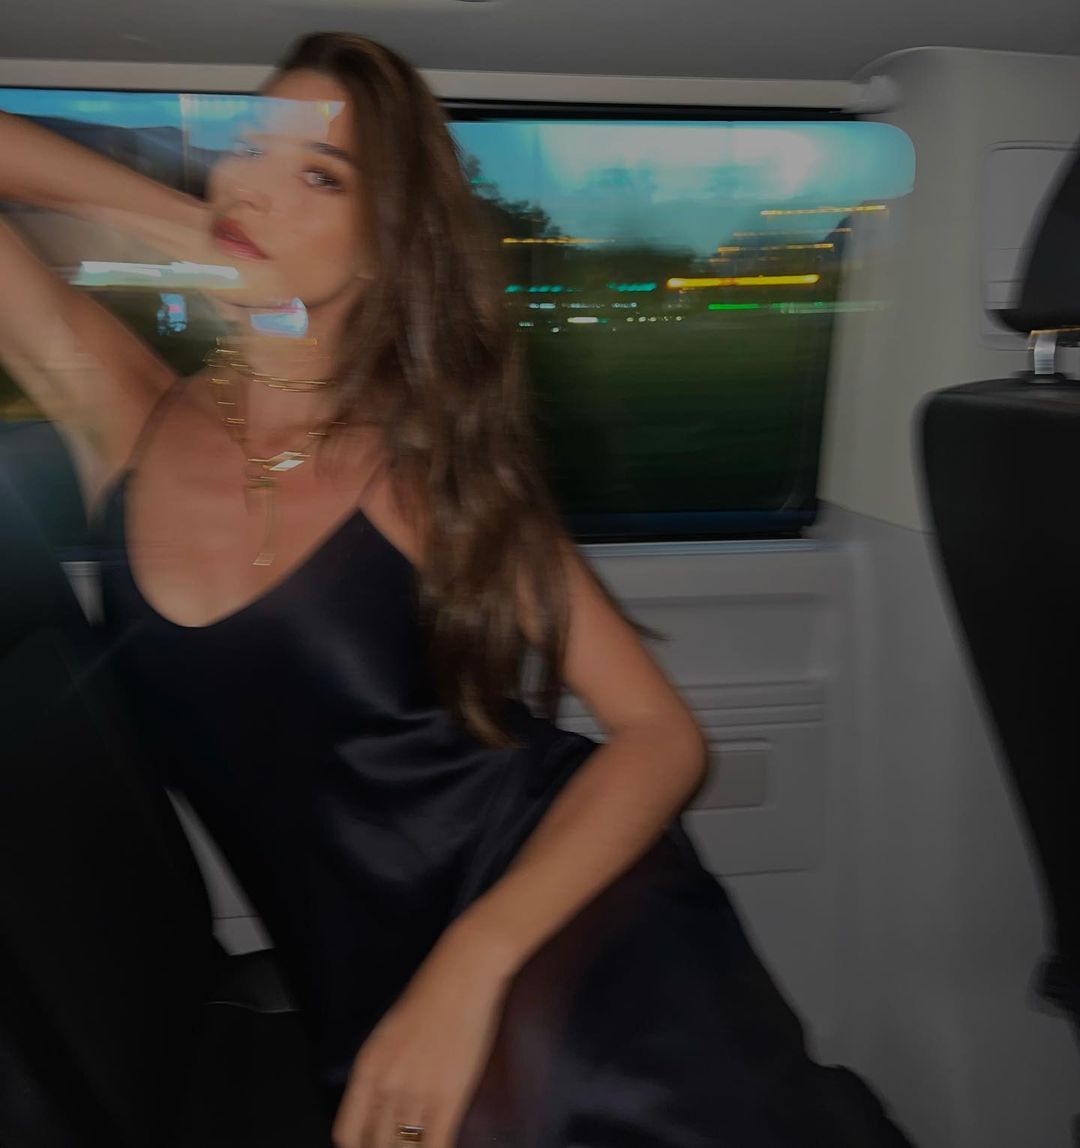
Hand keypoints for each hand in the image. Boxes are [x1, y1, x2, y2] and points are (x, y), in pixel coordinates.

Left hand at [331, 923, 515, 1147]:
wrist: (465, 971)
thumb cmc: (430, 993)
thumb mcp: (390, 1033)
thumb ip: (383, 1071)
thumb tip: (384, 1107)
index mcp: (367, 1066)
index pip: (347, 1133)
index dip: (360, 1147)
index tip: (376, 1143)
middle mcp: (385, 1084)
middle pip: (376, 1146)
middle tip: (405, 1141)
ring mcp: (417, 1092)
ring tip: (422, 1141)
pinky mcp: (449, 1097)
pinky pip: (435, 1146)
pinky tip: (440, 1144)